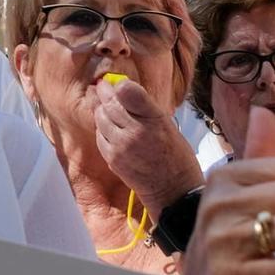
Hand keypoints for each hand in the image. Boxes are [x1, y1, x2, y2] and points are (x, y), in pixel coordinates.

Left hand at [94, 77, 203, 212]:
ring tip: (106, 107)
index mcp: (154, 119)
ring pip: (101, 117)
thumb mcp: (167, 125)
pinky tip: (109, 128)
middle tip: (103, 87)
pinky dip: (102, 129)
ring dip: (102, 110)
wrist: (174, 190)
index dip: (121, 85)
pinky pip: (99, 136)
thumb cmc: (175, 156)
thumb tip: (124, 90)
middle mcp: (135, 131)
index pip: (128, 91)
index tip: (119, 84)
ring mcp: (121, 146)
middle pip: (110, 103)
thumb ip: (145, 108)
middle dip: (105, 92)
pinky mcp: (112, 159)